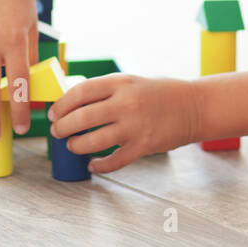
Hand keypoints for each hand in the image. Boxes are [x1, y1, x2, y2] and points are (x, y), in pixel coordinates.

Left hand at [48, 74, 202, 172]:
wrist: (194, 106)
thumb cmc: (160, 93)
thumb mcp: (131, 81)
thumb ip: (105, 91)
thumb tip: (72, 105)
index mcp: (121, 82)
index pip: (80, 92)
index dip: (62, 104)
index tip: (54, 113)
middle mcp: (126, 103)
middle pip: (82, 118)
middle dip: (63, 128)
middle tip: (57, 132)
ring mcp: (135, 126)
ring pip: (94, 141)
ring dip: (77, 146)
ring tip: (72, 146)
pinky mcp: (144, 146)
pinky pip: (114, 161)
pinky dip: (100, 165)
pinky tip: (93, 164)